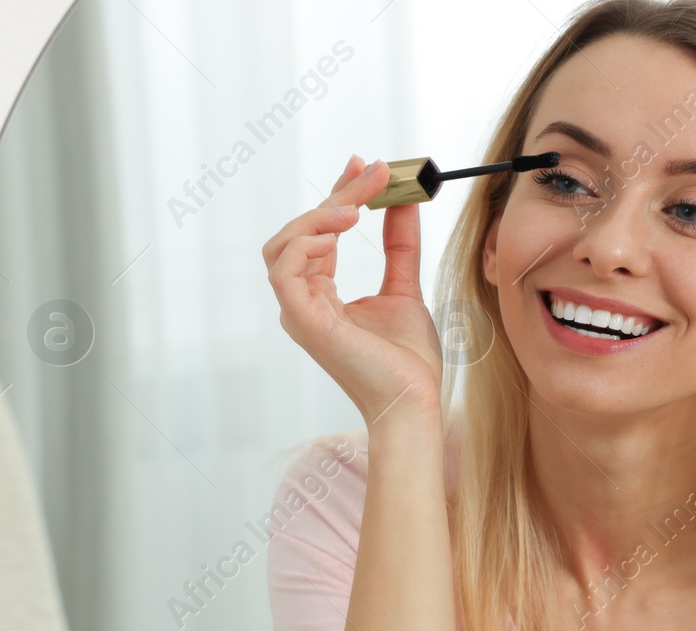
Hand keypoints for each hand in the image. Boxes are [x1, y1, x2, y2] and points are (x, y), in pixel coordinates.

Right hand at [261, 154, 443, 427]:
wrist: (413, 399)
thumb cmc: (406, 361)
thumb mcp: (405, 287)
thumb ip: (398, 245)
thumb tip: (401, 202)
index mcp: (321, 294)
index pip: (318, 233)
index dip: (338, 193)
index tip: (364, 166)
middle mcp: (303, 301)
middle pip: (300, 232)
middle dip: (337, 195)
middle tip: (374, 173)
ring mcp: (299, 312)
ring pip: (282, 246)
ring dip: (316, 217)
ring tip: (356, 207)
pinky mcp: (302, 321)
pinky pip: (284, 271)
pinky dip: (305, 244)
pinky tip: (338, 232)